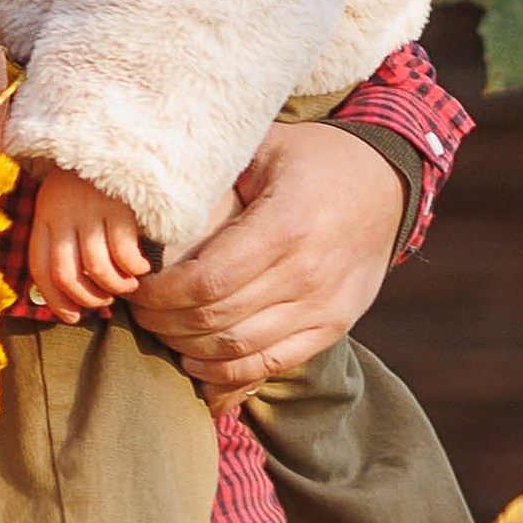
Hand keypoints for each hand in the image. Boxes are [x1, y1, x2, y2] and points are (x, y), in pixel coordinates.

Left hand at [29, 168, 151, 319]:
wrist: (113, 136)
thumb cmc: (89, 179)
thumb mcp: (63, 201)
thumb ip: (61, 235)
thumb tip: (68, 288)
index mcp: (45, 214)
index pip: (40, 269)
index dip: (55, 300)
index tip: (72, 317)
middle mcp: (62, 214)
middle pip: (66, 275)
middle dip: (87, 298)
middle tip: (104, 302)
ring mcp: (90, 210)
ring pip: (96, 268)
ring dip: (115, 287)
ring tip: (128, 285)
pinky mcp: (118, 206)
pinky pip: (124, 252)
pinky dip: (134, 268)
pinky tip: (142, 267)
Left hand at [130, 125, 406, 404]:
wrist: (386, 184)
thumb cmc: (313, 159)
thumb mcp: (264, 148)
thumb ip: (215, 177)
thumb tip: (152, 203)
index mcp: (285, 225)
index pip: (206, 280)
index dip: (161, 294)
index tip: (136, 288)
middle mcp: (307, 273)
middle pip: (216, 319)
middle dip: (165, 323)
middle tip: (138, 312)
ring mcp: (324, 306)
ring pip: (239, 349)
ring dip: (189, 349)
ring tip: (162, 333)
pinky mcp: (333, 327)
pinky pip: (272, 364)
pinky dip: (228, 374)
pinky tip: (197, 362)